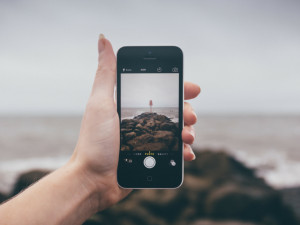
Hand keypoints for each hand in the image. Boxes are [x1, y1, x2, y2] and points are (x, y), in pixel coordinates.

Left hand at [70, 35, 200, 210]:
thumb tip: (103, 39)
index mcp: (130, 107)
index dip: (178, 88)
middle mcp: (140, 122)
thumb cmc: (94, 142)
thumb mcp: (100, 103)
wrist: (93, 180)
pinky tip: (187, 153)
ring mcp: (147, 140)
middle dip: (186, 112)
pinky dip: (183, 152)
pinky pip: (173, 152)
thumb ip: (106, 73)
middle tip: (190, 117)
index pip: (159, 92)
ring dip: (188, 131)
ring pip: (176, 131)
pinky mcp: (151, 157)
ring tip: (188, 137)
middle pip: (173, 111)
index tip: (193, 88)